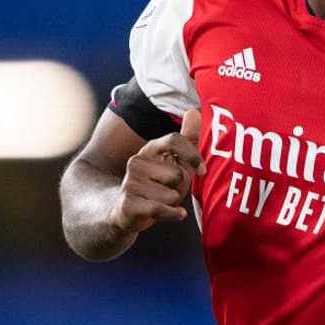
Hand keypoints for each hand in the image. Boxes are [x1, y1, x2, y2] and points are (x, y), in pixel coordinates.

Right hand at [112, 109, 205, 233]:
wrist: (121, 211)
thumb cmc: (155, 185)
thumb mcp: (173, 163)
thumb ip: (186, 139)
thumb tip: (194, 110)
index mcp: (150, 149)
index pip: (174, 140)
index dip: (192, 154)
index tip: (202, 170)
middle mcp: (137, 161)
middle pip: (177, 174)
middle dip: (181, 188)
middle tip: (170, 192)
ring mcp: (130, 182)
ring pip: (171, 195)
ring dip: (173, 203)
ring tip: (162, 202)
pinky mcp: (128, 203)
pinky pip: (160, 209)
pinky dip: (173, 214)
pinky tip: (177, 214)